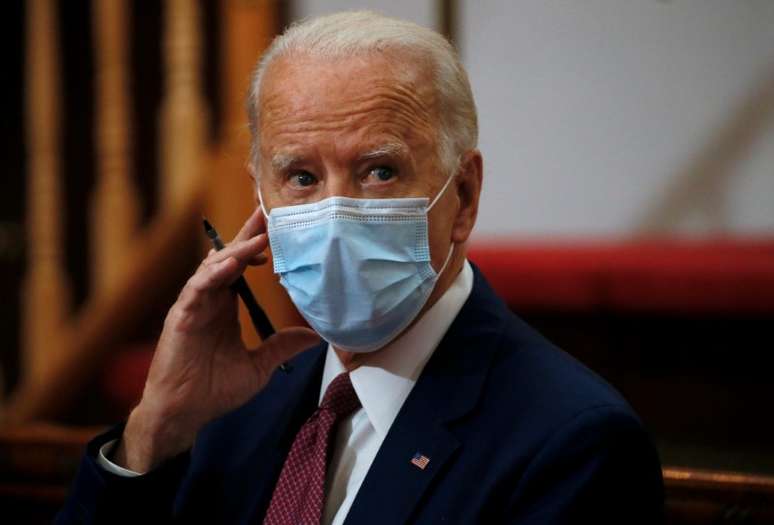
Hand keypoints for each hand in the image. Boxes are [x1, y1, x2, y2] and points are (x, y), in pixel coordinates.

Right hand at [115, 208, 318, 471]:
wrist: (183, 414)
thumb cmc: (214, 391)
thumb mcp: (260, 367)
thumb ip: (282, 346)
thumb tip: (314, 336)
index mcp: (224, 307)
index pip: (241, 267)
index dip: (257, 246)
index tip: (278, 228)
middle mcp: (209, 300)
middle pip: (228, 258)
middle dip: (247, 234)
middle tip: (267, 210)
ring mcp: (193, 306)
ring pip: (214, 267)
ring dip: (236, 250)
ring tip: (260, 236)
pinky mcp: (182, 317)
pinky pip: (197, 288)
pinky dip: (214, 274)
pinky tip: (231, 263)